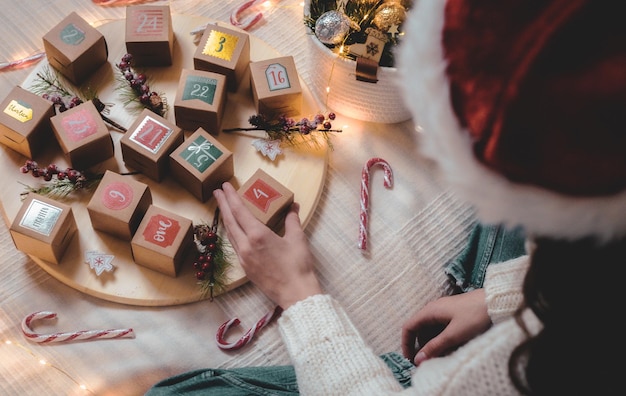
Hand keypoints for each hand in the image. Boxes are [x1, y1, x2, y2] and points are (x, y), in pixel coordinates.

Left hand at [213, 182, 322, 308]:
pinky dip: (232, 233)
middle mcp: (246, 246)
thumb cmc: (298, 265)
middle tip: (216, 191)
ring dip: (226, 219)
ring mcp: (244, 258)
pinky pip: (235, 245)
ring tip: (222, 207)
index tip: (224, 186)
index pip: (239, 211)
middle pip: (230, 221)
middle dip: (222, 205)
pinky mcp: (246, 268)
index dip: (231, 197)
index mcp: (258, 235)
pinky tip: (233, 230)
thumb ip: (292, 220)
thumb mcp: (297, 239)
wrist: (295, 293)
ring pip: (230, 234)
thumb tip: (293, 206)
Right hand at [401, 289, 490, 365]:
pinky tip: (450, 348)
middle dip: (420, 346)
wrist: (496, 302)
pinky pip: (441, 328)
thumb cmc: (475, 316)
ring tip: (440, 356)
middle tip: (426, 362)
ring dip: (432, 344)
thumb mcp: (454, 334)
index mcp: (430, 311)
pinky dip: (441, 339)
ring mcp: (444, 311)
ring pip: (430, 330)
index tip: (410, 359)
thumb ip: (435, 346)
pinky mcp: (453, 314)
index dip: (406, 344)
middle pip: (419, 330)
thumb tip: (418, 359)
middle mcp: (434, 309)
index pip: (409, 327)